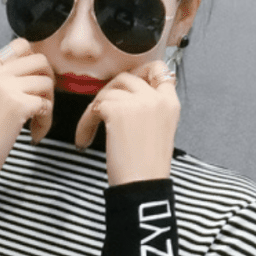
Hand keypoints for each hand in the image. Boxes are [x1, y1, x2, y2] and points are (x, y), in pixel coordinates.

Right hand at [0, 39, 54, 172]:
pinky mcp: (18, 105)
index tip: (34, 78)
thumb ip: (4, 78)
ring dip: (48, 103)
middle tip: (43, 98)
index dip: (34, 60)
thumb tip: (35, 71)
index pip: (20, 45)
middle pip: (39, 60)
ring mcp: (7, 88)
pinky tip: (35, 131)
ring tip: (38, 119)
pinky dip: (45, 120)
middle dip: (48, 79)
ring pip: (46, 83)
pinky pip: (46, 105)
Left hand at [75, 60, 179, 185]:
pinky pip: (94, 107)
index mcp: (171, 103)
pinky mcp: (117, 110)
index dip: (141, 73)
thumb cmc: (148, 168)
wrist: (143, 185)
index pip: (159, 70)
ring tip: (90, 131)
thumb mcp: (160, 131)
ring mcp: (137, 102)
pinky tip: (84, 140)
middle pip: (127, 77)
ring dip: (95, 109)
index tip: (127, 87)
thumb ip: (150, 109)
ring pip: (108, 91)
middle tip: (101, 110)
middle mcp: (157, 98)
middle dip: (110, 91)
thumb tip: (126, 97)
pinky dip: (85, 123)